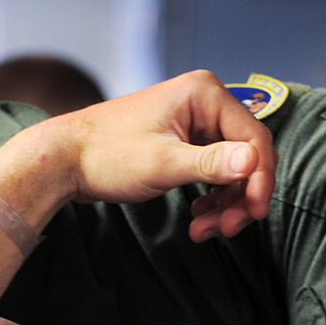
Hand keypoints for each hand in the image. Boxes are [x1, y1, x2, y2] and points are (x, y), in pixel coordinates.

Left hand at [56, 69, 277, 240]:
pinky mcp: (185, 142)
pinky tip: (198, 219)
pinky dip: (212, 200)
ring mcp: (195, 123)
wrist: (65, 160)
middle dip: (241, 197)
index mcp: (204, 94)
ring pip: (232, 170)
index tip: (255, 214)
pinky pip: (214, 174)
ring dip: (226, 205)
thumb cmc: (107, 154)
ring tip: (205, 231)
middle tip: (227, 229)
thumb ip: (211, 163)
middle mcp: (204, 103)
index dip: (260, 180)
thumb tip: (253, 161)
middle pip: (247, 156)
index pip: (254, 138)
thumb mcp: (163, 163)